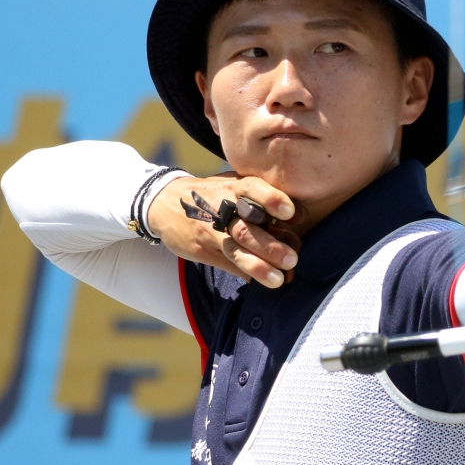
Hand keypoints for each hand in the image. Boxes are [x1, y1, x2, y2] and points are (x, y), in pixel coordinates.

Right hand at [149, 173, 303, 287]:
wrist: (164, 202)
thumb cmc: (215, 193)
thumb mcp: (234, 184)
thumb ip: (264, 198)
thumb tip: (299, 218)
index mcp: (233, 188)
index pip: (252, 188)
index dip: (271, 199)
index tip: (290, 212)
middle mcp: (222, 209)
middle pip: (246, 228)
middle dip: (270, 246)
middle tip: (292, 259)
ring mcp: (211, 232)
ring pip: (236, 250)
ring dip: (259, 266)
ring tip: (279, 279)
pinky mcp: (202, 250)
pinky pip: (227, 264)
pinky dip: (246, 273)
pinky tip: (261, 280)